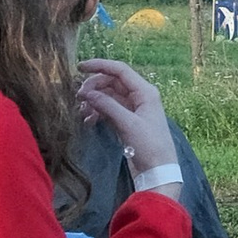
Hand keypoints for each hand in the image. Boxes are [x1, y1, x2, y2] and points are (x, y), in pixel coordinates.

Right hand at [77, 58, 178, 179]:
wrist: (158, 171)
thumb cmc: (149, 146)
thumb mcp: (128, 124)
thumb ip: (108, 106)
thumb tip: (87, 93)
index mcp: (145, 92)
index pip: (120, 70)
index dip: (100, 65)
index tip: (80, 67)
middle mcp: (140, 97)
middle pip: (112, 82)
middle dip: (94, 86)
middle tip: (79, 97)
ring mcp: (133, 109)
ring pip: (109, 96)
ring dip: (94, 100)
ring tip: (82, 111)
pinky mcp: (127, 122)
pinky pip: (109, 110)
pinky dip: (98, 112)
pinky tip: (88, 121)